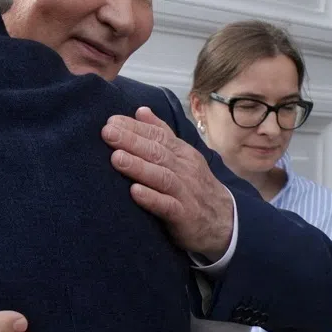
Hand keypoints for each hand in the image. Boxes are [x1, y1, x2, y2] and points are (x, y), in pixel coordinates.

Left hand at [101, 107, 233, 259]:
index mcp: (181, 153)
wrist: (224, 221)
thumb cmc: (194, 185)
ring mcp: (185, 192)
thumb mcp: (181, 156)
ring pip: (161, 176)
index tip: (111, 121)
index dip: (135, 127)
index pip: (157, 135)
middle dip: (131, 141)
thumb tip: (140, 110)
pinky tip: (134, 192)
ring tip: (116, 158)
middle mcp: (184, 169)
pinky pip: (167, 206)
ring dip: (138, 167)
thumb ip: (161, 134)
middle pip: (157, 152)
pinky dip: (151, 198)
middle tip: (107, 132)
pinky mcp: (185, 215)